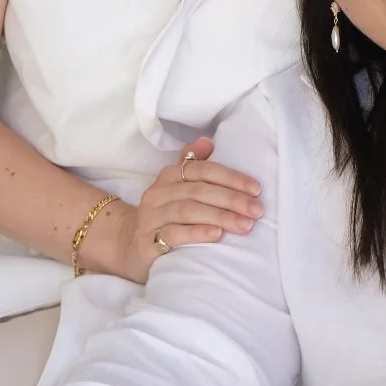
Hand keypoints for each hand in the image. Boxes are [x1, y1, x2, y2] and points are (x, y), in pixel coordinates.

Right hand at [116, 136, 263, 283]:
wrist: (128, 245)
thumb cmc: (163, 214)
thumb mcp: (176, 187)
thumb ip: (192, 164)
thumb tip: (208, 141)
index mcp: (169, 176)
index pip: (203, 170)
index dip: (231, 177)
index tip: (256, 189)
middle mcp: (158, 193)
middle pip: (199, 191)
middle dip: (232, 200)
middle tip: (257, 211)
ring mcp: (151, 217)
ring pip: (188, 211)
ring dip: (220, 217)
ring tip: (245, 225)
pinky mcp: (147, 242)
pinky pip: (173, 234)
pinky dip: (197, 233)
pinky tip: (217, 235)